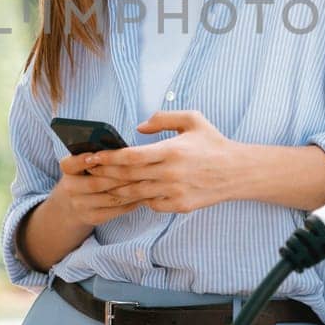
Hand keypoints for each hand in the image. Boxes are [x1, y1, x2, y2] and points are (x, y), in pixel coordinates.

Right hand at [50, 150, 148, 227]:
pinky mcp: (92, 218)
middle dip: (120, 177)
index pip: (71, 164)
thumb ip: (99, 157)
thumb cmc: (87, 176)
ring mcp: (80, 205)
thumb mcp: (85, 165)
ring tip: (146, 183)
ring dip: (130, 191)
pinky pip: (115, 210)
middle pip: (96, 183)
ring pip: (110, 198)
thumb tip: (124, 150)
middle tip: (141, 170)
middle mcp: (70, 188)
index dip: (82, 160)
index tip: (96, 155)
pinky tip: (142, 196)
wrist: (71, 206)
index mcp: (68, 170)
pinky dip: (131, 203)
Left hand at [82, 110, 240, 213]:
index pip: (131, 156)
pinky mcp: (179, 206)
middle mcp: (170, 174)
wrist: (238, 172)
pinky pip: (150, 204)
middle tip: (87, 171)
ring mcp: (174, 192)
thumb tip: (138, 128)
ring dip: (116, 189)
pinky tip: (129, 192)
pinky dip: (138, 199)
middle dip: (104, 174)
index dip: (108, 157)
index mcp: (171, 151)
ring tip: (100, 184)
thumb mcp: (192, 119)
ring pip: (135, 194)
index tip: (92, 156)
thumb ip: (163, 119)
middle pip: (127, 176)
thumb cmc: (213, 143)